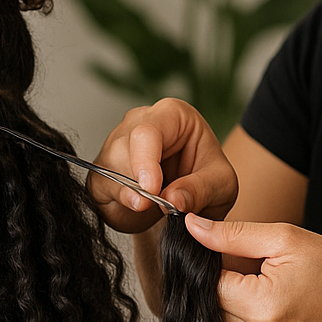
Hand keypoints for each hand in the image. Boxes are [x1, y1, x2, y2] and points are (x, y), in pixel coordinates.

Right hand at [89, 99, 237, 232]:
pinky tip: (139, 207)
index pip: (146, 132)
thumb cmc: (206, 180)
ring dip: (132, 195)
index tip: (153, 191)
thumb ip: (200, 190)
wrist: (189, 201)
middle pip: (122, 150)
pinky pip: (100, 185)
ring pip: (109, 169)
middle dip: (140, 185)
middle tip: (163, 205)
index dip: (145, 162)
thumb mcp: (221, 186)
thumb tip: (172, 199)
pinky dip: (120, 202)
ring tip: (158, 205)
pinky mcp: (102, 169)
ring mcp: (115, 143)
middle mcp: (138, 121)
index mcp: (171, 115)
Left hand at [184, 214, 321, 321]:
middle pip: (207, 302)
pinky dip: (239, 312)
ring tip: (260, 280)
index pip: (206, 281)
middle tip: (251, 262)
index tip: (233, 247)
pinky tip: (264, 298)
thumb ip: (234, 234)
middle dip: (219, 278)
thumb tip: (192, 227)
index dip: (211, 258)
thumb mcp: (287, 239)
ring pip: (216, 318)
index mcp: (261, 307)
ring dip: (228, 296)